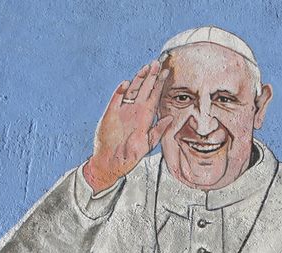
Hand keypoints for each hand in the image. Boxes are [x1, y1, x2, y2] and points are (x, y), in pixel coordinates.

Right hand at [83, 61, 174, 191]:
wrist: (111, 162)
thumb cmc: (130, 155)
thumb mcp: (148, 144)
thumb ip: (158, 130)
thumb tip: (170, 118)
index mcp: (145, 117)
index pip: (155, 97)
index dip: (160, 85)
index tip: (167, 72)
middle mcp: (135, 110)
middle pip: (144, 89)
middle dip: (151, 76)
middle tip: (158, 62)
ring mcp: (123, 110)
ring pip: (132, 90)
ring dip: (138, 79)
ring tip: (145, 68)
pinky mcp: (111, 112)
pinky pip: (116, 98)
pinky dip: (121, 90)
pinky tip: (127, 83)